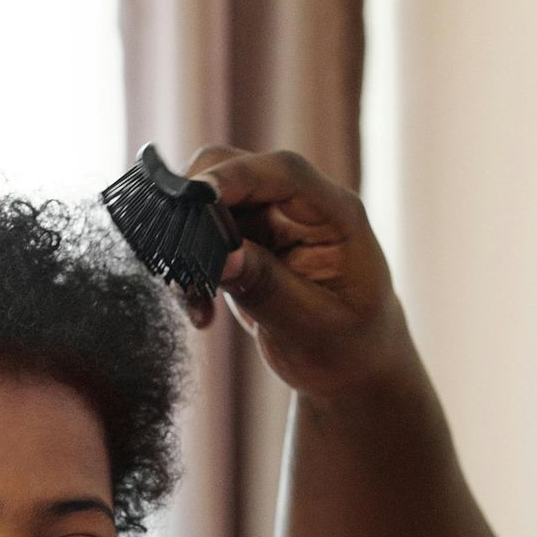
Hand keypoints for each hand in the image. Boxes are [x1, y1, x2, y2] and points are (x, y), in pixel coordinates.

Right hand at [181, 145, 407, 397]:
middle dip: (197, 209)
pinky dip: (190, 267)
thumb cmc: (348, 349)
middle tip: (183, 267)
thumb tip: (222, 257)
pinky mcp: (245, 237)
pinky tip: (202, 311)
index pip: (284, 173)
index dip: (235, 176)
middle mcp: (302, 204)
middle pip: (235, 169)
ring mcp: (270, 217)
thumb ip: (268, 288)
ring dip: (188, 246)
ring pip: (206, 201)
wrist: (353, 367)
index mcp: (337, 216)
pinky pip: (201, 233)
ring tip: (197, 303)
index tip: (192, 196)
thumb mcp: (312, 327)